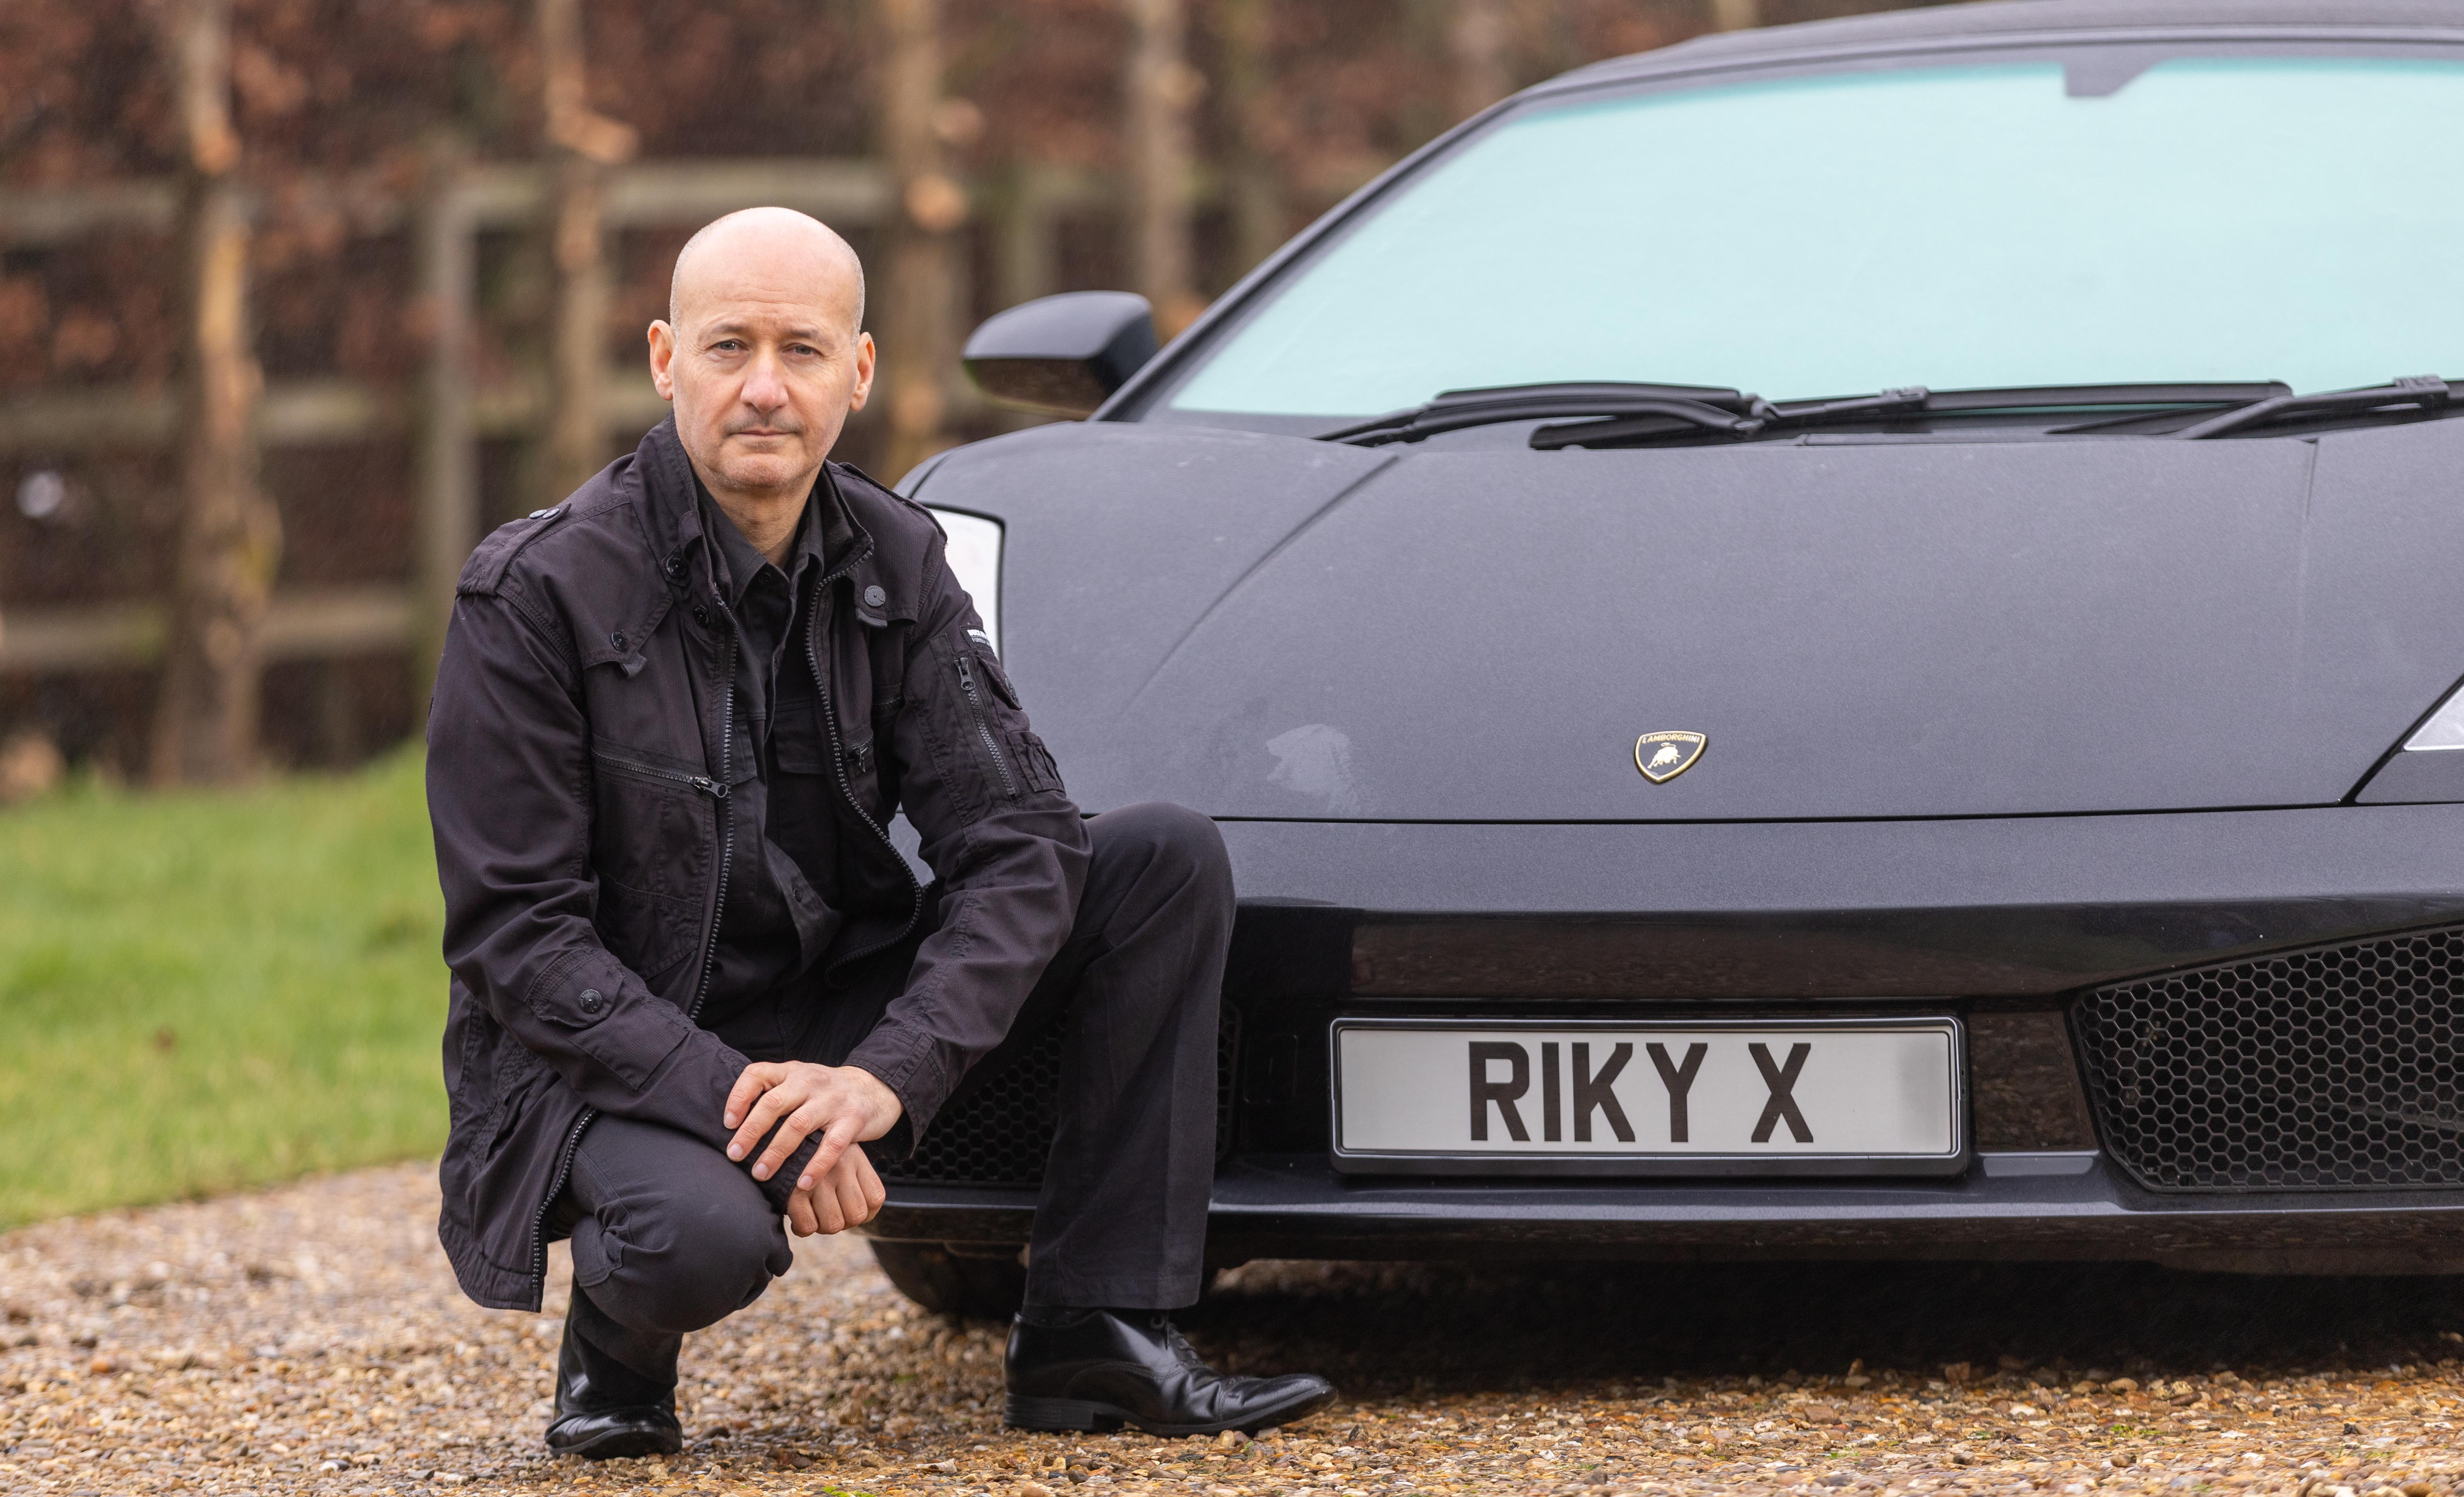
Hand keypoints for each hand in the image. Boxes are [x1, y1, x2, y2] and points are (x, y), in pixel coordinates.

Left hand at [722, 1060, 902, 1190]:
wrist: (875, 1088)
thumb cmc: (826, 1092)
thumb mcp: (800, 1081)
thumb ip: (773, 1094)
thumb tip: (734, 1127)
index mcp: (792, 1071)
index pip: (758, 1074)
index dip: (738, 1097)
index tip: (727, 1123)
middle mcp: (810, 1081)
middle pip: (774, 1103)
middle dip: (751, 1131)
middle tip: (734, 1155)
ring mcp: (833, 1099)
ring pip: (798, 1124)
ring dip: (776, 1152)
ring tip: (760, 1174)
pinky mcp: (853, 1119)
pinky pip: (832, 1145)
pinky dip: (816, 1165)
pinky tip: (802, 1183)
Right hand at [786, 1144, 886, 1235]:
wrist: (776, 1136)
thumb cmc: (807, 1152)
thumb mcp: (836, 1154)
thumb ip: (850, 1181)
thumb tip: (853, 1218)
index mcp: (855, 1159)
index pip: (875, 1199)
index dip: (862, 1213)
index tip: (846, 1210)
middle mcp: (841, 1166)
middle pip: (855, 1216)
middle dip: (841, 1222)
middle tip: (826, 1215)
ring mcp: (819, 1177)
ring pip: (833, 1224)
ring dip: (821, 1226)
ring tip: (812, 1214)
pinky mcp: (795, 1189)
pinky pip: (808, 1225)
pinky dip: (803, 1228)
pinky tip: (797, 1218)